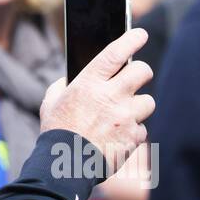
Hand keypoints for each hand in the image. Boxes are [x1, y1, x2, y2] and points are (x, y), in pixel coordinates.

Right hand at [40, 27, 153, 175]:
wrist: (66, 165)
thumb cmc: (56, 132)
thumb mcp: (51, 101)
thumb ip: (63, 85)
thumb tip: (72, 79)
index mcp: (89, 82)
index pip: (116, 52)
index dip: (132, 39)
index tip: (140, 34)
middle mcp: (111, 96)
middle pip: (142, 71)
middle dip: (140, 72)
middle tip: (133, 78)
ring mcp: (126, 117)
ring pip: (148, 100)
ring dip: (138, 105)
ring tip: (123, 113)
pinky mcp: (134, 137)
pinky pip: (143, 128)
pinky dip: (134, 131)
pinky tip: (119, 135)